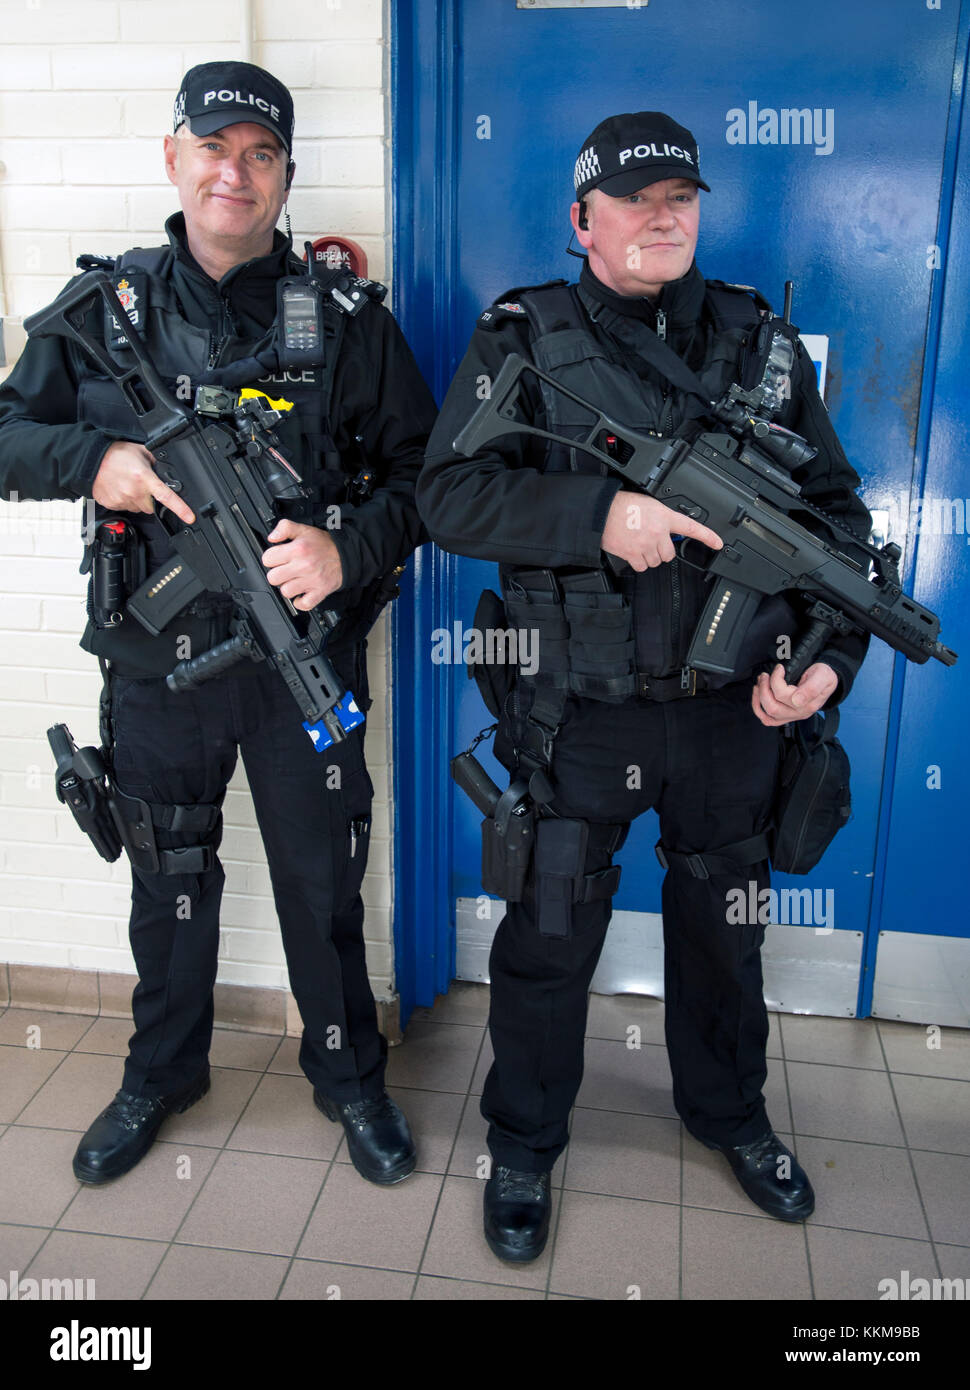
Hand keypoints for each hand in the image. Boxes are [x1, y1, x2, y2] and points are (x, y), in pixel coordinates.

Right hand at [91, 440, 194, 524]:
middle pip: (151, 507)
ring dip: (136, 500)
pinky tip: (119, 488)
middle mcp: (134, 491)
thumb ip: (155, 461)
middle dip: (150, 500)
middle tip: (141, 486)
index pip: (166, 496)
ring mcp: (122, 500)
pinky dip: (124, 500)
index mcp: (144, 478)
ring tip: (127, 485)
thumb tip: (166, 468)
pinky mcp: (112, 504)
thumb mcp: (141, 452)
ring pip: (137, 508)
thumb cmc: (115, 454)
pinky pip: (124, 508)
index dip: (180, 508)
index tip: (189, 517)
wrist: (91, 459)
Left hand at [262, 518, 343, 609]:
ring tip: (293, 581)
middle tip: (284, 570)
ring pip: (285, 592)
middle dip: (277, 574)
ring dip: (288, 587)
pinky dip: (300, 601)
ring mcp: (312, 580)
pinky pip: (303, 604)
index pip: (268, 559)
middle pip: (273, 578)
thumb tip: (272, 537)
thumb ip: (284, 527)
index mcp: (298, 549)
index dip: (271, 558)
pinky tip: (301, 593)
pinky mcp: (320, 592)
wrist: (347, 555)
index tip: (277, 558)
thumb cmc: (324, 544)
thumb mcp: (304, 529)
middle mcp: (303, 566)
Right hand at [601, 490, 721, 569]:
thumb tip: (666, 528)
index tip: (718, 544)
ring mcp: (646, 545)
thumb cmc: (622, 506)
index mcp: (664, 517)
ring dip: (649, 557)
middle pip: (669, 554)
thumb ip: (661, 517)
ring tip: (639, 544)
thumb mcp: (649, 505)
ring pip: (656, 561)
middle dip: (662, 550)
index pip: (691, 528)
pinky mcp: (633, 554)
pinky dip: (638, 563)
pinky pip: (642, 567)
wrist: (602, 512)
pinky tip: (633, 552)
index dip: (707, 537)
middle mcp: (657, 532)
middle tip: (652, 542)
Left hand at [752, 662, 838, 727]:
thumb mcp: (823, 676)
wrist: (827, 680)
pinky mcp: (785, 716)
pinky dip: (758, 709)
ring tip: (759, 683)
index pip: (783, 695)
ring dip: (759, 698)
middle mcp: (799, 713)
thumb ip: (812, 688)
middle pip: (772, 707)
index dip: (776, 679)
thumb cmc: (823, 676)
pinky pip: (767, 719)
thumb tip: (797, 700)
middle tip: (764, 676)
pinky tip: (757, 696)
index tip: (779, 668)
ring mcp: (792, 716)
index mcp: (807, 704)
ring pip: (768, 714)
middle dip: (764, 689)